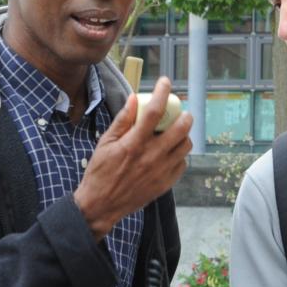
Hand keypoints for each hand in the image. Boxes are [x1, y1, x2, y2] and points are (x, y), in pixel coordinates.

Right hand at [73, 77, 192, 239]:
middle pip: (180, 128)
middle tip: (180, 112)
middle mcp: (151, 156)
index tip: (165, 82)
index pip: (154, 111)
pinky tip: (170, 152)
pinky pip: (182, 163)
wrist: (101, 205)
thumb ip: (122, 120)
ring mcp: (161, 171)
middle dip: (184, 115)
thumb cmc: (100, 172)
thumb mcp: (105, 143)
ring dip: (184, 135)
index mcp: (134, 144)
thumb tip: (134, 98)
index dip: (162, 92)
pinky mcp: (166, 184)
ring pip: (185, 146)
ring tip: (176, 132)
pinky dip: (179, 154)